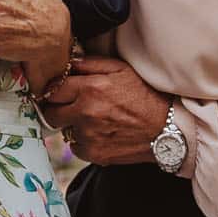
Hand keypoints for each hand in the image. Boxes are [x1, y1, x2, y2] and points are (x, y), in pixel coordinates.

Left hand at [37, 57, 172, 166]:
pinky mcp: (95, 154)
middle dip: (57, 109)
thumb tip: (68, 62)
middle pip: (51, 113)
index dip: (53, 90)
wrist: (166, 129)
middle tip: (70, 107)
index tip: (57, 92)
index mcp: (90, 88)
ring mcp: (89, 136)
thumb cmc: (145, 95)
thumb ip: (91, 63)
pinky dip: (83, 142)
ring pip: (64, 131)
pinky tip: (99, 134)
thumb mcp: (121, 70)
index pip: (52, 89)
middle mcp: (85, 113)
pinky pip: (76, 147)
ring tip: (93, 121)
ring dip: (73, 126)